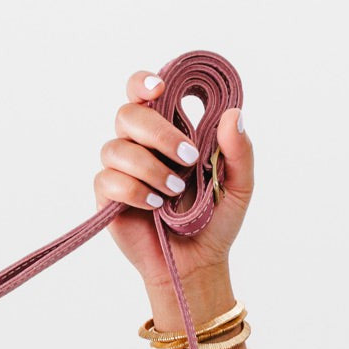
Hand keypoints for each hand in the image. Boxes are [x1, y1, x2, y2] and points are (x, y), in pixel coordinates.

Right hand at [94, 70, 253, 288]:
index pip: (144, 93)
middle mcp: (139, 145)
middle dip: (158, 133)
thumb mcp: (239, 187)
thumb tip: (233, 113)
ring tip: (176, 192)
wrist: (199, 265)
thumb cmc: (215, 223)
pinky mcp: (108, 197)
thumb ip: (239, 151)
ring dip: (150, 168)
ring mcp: (122, 170)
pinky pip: (109, 180)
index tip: (159, 88)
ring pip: (116, 148)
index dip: (144, 83)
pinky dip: (135, 191)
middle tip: (189, 158)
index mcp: (167, 133)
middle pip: (128, 114)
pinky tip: (155, 206)